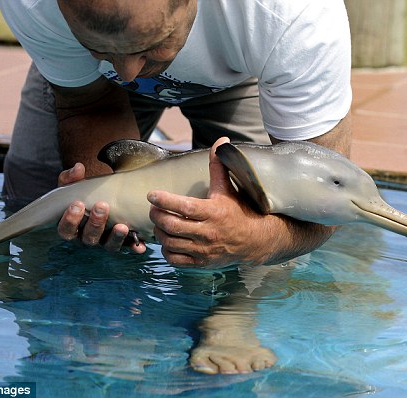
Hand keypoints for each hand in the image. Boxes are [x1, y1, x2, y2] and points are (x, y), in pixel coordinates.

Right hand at [56, 163, 145, 253]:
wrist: (101, 198)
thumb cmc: (83, 194)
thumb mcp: (74, 186)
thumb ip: (72, 178)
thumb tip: (78, 168)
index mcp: (72, 226)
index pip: (66, 229)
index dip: (70, 219)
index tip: (77, 204)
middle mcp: (87, 237)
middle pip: (88, 237)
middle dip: (95, 223)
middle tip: (102, 206)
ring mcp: (104, 241)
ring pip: (107, 245)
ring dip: (115, 237)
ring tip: (122, 227)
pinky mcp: (121, 242)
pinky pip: (127, 248)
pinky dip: (133, 247)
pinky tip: (140, 245)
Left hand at [148, 137, 273, 267]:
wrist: (254, 240)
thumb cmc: (238, 210)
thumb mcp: (228, 188)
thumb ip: (219, 165)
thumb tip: (221, 141)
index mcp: (213, 212)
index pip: (183, 207)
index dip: (164, 200)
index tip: (152, 194)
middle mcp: (208, 232)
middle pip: (172, 225)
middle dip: (156, 216)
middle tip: (153, 208)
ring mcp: (204, 250)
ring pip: (170, 243)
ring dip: (159, 232)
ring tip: (159, 223)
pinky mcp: (201, 263)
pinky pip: (175, 260)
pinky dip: (166, 250)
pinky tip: (168, 240)